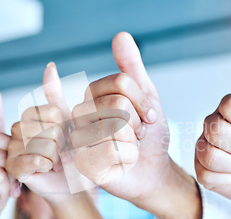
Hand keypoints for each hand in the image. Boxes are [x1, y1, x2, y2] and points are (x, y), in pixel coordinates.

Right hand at [6, 63, 71, 203]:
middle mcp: (17, 130)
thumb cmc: (73, 153)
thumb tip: (49, 66)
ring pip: (38, 143)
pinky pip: (30, 159)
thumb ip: (55, 96)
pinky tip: (46, 168)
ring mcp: (12, 148)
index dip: (63, 125)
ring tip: (53, 162)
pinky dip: (44, 165)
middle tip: (59, 153)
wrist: (73, 183)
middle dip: (59, 142)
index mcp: (30, 116)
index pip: (49, 111)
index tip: (64, 137)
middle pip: (43, 126)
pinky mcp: (12, 168)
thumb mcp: (68, 121)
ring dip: (54, 156)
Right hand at [71, 32, 200, 218]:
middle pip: (119, 103)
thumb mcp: (145, 97)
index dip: (143, 99)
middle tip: (137, 134)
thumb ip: (131, 68)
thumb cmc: (146, 135)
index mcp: (90, 97)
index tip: (147, 115)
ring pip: (117, 126)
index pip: (121, 82)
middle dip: (138, 122)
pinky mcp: (82, 165)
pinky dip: (129, 158)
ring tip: (128, 147)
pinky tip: (123, 163)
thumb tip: (120, 35)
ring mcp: (78, 140)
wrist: (152, 170)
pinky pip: (113, 151)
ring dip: (134, 141)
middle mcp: (79, 116)